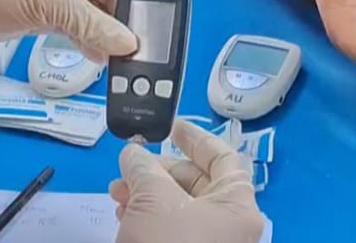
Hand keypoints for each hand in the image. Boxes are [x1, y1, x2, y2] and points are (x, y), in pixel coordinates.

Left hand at [0, 0, 179, 62]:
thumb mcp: (48, 1)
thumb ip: (90, 23)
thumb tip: (127, 44)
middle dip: (130, 13)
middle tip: (149, 40)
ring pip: (96, 10)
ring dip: (110, 32)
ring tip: (128, 57)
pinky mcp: (43, 11)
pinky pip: (77, 25)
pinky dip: (90, 40)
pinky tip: (101, 60)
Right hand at [108, 120, 264, 242]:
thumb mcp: (152, 198)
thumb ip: (143, 166)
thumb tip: (133, 152)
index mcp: (237, 206)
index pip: (224, 159)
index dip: (197, 139)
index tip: (171, 127)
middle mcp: (230, 226)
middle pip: (197, 182)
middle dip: (159, 169)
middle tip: (130, 166)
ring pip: (179, 207)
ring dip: (147, 192)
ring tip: (117, 192)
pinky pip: (172, 229)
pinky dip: (148, 216)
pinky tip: (123, 214)